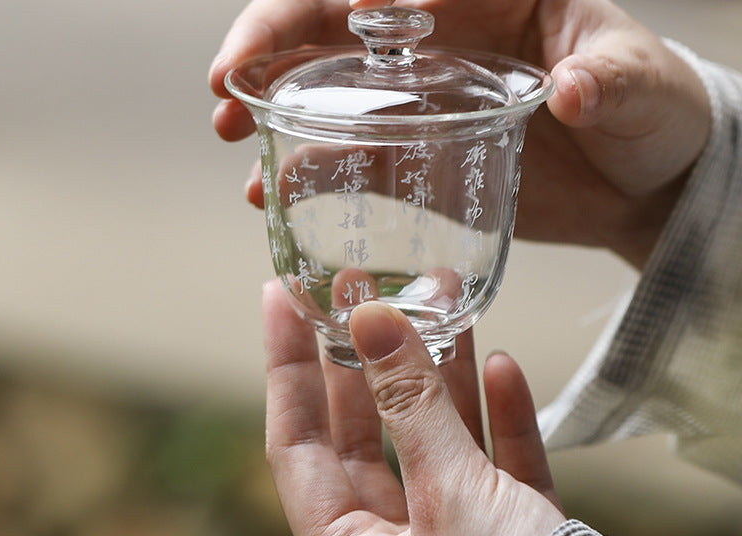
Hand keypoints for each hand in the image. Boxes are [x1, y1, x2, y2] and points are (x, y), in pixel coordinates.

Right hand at [211, 0, 710, 266]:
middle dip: (272, 26)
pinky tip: (266, 188)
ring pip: (313, 66)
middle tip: (230, 71)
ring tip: (229, 122)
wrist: (634, 177)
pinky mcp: (404, 142)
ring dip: (261, 88)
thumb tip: (568, 92)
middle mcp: (435, 23)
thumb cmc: (648, 110)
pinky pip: (335, 143)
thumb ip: (613, 81)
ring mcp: (410, 84)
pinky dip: (294, 161)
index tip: (367, 7)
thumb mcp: (644, 86)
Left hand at [262, 280, 565, 535]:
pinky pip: (498, 465)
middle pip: (365, 428)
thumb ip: (411, 407)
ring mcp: (456, 535)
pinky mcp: (515, 535)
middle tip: (364, 285)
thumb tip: (369, 320)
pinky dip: (501, 416)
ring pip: (437, 437)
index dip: (285, 364)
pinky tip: (501, 366)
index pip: (295, 439)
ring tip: (441, 301)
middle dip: (368, 352)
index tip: (281, 296)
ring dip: (442, 370)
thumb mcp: (451, 498)